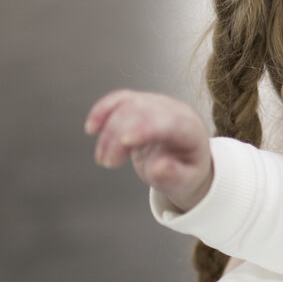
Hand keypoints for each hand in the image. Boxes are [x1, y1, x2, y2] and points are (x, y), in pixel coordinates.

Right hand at [85, 89, 213, 211]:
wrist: (183, 160)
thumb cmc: (186, 170)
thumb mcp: (185, 181)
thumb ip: (174, 175)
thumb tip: (159, 167)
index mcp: (190, 129)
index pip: (169, 121)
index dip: (146, 128)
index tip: (125, 141)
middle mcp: (174, 110)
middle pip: (143, 112)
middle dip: (120, 136)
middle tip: (109, 163)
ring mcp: (156, 104)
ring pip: (127, 106)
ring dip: (109, 131)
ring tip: (103, 159)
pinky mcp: (140, 104)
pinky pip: (120, 100)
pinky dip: (103, 111)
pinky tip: (92, 128)